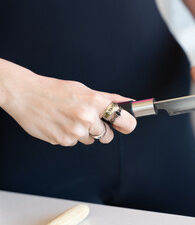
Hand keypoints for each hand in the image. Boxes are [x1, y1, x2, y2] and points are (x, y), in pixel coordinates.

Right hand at [2, 66, 135, 145]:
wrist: (26, 94)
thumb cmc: (56, 90)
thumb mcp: (85, 90)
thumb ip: (109, 98)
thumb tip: (129, 102)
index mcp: (96, 101)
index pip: (126, 122)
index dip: (127, 125)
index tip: (124, 125)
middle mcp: (88, 117)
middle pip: (108, 136)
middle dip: (101, 130)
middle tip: (88, 119)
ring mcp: (75, 131)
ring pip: (90, 140)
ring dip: (83, 132)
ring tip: (69, 118)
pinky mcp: (63, 141)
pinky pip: (74, 142)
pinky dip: (69, 135)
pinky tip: (60, 123)